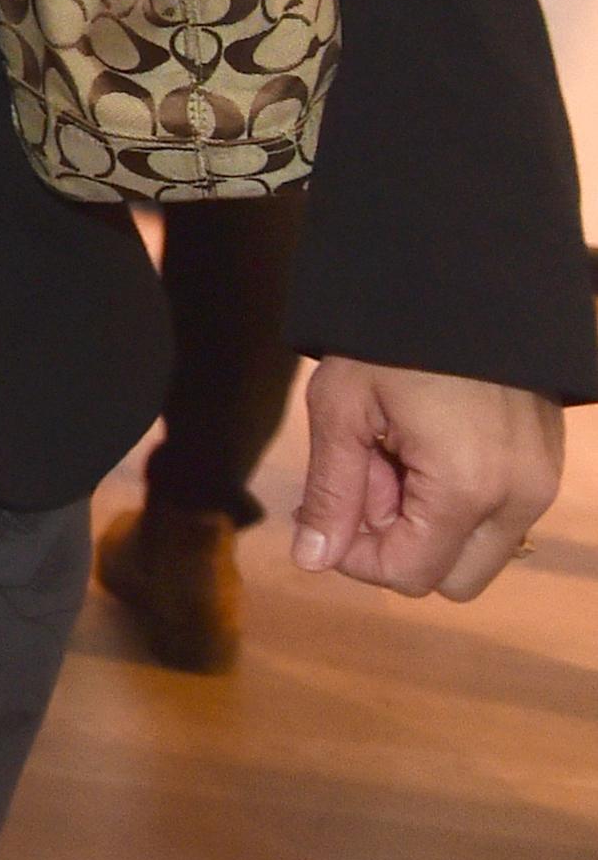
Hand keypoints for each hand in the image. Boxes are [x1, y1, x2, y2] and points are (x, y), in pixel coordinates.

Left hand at [290, 355, 567, 598]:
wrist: (462, 280)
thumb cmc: (388, 339)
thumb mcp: (341, 410)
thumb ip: (330, 493)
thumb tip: (312, 562)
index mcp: (467, 489)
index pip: (409, 575)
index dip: (357, 556)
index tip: (331, 509)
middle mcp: (519, 500)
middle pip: (451, 580)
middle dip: (398, 546)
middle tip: (367, 479)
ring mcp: (541, 485)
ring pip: (477, 553)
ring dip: (427, 526)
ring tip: (394, 457)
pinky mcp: (546, 468)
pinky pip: (499, 520)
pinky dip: (457, 504)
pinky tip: (425, 448)